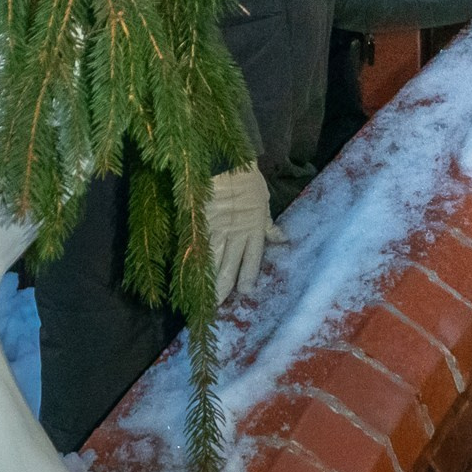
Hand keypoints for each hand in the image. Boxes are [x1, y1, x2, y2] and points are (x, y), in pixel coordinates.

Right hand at [206, 166, 273, 301]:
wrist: (227, 164)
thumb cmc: (248, 181)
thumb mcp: (264, 202)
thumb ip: (270, 225)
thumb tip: (283, 240)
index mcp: (255, 230)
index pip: (252, 261)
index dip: (247, 278)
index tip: (244, 292)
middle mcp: (237, 236)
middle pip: (229, 268)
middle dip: (223, 289)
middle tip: (217, 307)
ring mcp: (217, 232)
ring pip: (212, 263)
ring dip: (208, 283)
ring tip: (203, 300)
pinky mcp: (201, 225)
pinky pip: (197, 248)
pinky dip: (193, 263)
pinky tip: (188, 276)